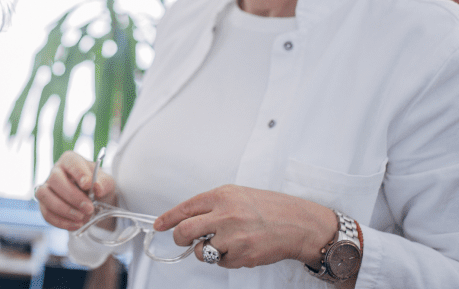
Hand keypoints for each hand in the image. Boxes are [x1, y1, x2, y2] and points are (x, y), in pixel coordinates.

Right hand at [34, 150, 116, 231]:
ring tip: (81, 218)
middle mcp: (55, 172)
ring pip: (44, 195)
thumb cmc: (97, 186)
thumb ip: (103, 183)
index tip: (88, 185)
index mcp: (70, 160)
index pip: (70, 161)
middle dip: (72, 196)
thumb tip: (97, 187)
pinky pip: (46, 213)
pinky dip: (61, 221)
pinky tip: (76, 225)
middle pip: (55, 179)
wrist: (94, 201)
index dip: (78, 173)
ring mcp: (47, 188)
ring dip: (63, 209)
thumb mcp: (106, 182)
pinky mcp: (44, 204)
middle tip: (88, 208)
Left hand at [153, 184, 337, 268]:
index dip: (168, 218)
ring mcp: (233, 236)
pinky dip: (225, 258)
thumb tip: (189, 216)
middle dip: (180, 238)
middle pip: (185, 231)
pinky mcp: (241, 255)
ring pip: (200, 250)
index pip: (185, 208)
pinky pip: (219, 262)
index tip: (159, 225)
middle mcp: (225, 214)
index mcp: (222, 196)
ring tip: (225, 242)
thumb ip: (213, 204)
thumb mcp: (238, 195)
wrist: (299, 224)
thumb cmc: (271, 208)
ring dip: (206, 250)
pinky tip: (240, 248)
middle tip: (184, 239)